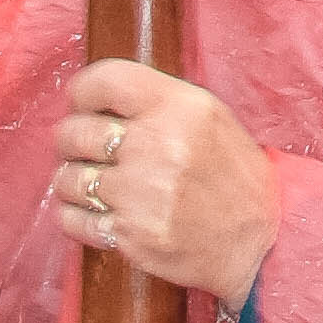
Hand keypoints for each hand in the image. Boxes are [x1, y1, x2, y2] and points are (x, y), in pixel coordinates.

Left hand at [54, 60, 280, 307]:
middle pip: (74, 131)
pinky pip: (71, 220)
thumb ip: (157, 103)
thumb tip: (95, 100)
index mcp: (180, 107)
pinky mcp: (129, 235)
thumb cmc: (232, 175)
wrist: (257, 242)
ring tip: (90, 184)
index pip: (105, 80)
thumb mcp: (209, 118)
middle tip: (79, 149)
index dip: (82, 92)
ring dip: (70, 181)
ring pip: (66, 178)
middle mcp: (157, 145)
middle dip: (69, 140)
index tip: (82, 105)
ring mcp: (140, 193)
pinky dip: (73, 216)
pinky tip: (93, 213)